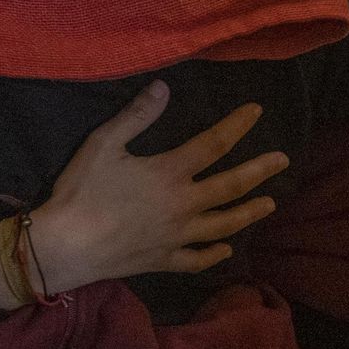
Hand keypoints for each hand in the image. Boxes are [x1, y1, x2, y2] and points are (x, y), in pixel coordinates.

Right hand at [32, 81, 287, 291]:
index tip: (257, 111)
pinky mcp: (164, 260)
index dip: (238, 126)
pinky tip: (227, 249)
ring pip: (224, 225)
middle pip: (230, 186)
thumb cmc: (82, 191)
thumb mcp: (104, 143)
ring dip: (249, 213)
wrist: (66, 246)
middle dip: (260, 171)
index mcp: (170, 172)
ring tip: (270, 203)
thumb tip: (164, 87)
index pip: (214, 144)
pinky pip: (198, 259)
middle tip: (283, 160)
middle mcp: (183, 205)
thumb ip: (137, 115)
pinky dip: (215, 253)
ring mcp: (177, 236)